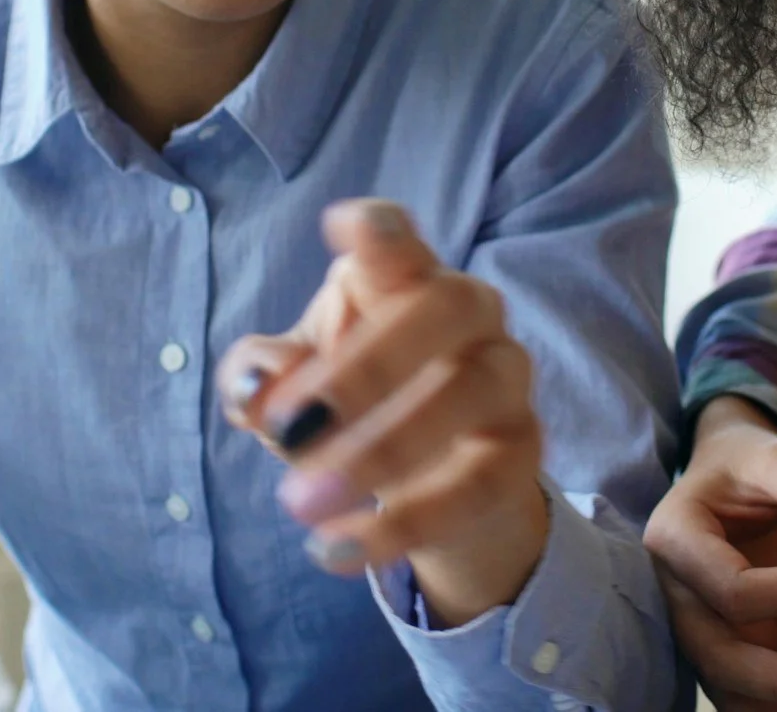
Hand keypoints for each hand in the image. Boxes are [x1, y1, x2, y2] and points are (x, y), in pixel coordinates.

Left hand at [215, 198, 547, 626]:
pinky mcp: (521, 454)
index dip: (378, 231)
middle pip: (446, 307)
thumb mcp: (291, 388)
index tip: (342, 228)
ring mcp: (505, 380)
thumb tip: (255, 386)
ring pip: (473, 391)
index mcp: (402, 279)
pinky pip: (479, 484)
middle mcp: (468, 314)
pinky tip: (336, 549)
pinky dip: (405, 522)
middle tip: (290, 428)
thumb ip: (259, 377)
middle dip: (367, 365)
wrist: (429, 486)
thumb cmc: (353, 406)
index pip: (399, 239)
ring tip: (301, 504)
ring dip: (384, 449)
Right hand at [645, 395, 776, 708]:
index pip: (733, 589)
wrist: (725, 472)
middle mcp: (674, 593)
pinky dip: (775, 708)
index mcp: (674, 539)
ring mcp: (694, 625)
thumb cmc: (746, 463)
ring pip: (725, 687)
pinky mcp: (722, 644)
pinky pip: (740, 691)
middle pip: (718, 656)